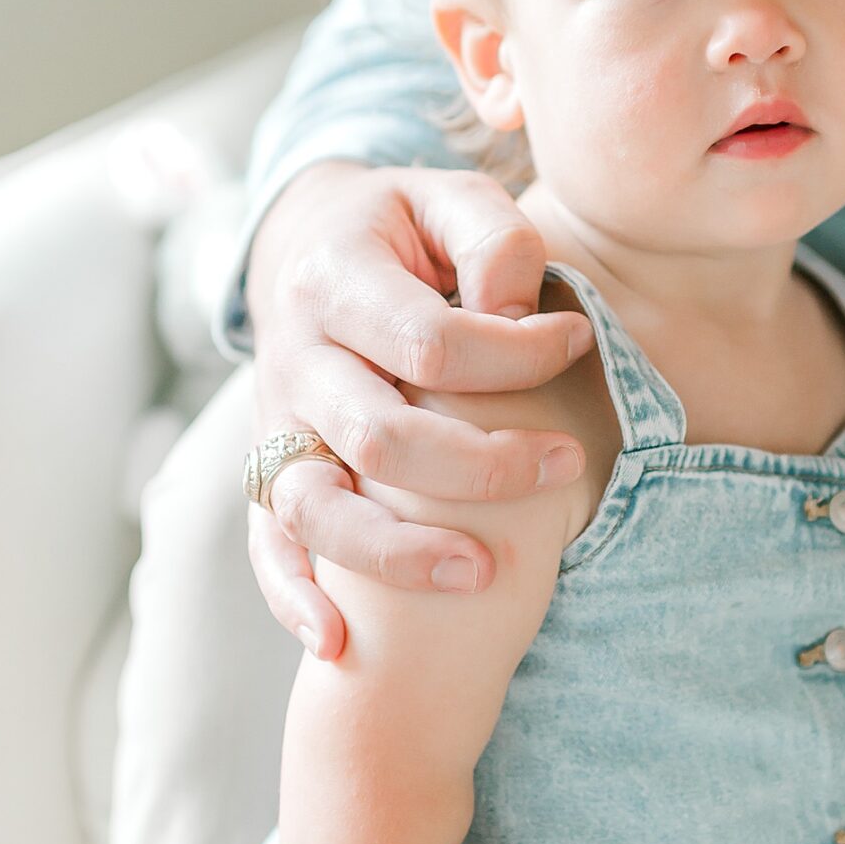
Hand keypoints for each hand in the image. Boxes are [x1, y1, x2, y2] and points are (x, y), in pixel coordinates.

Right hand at [246, 162, 590, 655]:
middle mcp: (291, 357)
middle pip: (379, 437)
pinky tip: (336, 644)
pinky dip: (293, 597)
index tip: (579, 339)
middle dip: (483, 467)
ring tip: (485, 573)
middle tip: (569, 462)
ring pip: (314, 506)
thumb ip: (494, 238)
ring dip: (398, 552)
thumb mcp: (450, 200)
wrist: (305, 244)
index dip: (518, 354)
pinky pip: (265, 545)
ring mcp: (273, 422)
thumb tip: (517, 307)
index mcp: (333, 279)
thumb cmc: (404, 229)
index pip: (431, 342)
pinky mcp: (268, 469)